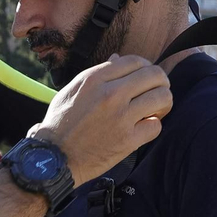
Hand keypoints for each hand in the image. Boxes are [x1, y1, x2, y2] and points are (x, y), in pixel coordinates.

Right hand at [35, 55, 170, 184]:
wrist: (53, 158)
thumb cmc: (60, 124)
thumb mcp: (72, 90)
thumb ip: (98, 74)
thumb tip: (118, 58)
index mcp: (95, 79)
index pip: (135, 61)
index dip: (145, 67)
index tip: (144, 78)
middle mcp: (110, 94)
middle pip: (154, 75)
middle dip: (160, 82)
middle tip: (155, 93)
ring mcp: (120, 117)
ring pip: (162, 97)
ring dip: (163, 103)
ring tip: (155, 110)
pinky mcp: (127, 140)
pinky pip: (156, 126)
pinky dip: (153, 126)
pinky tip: (144, 128)